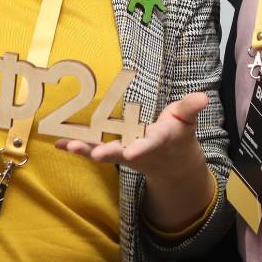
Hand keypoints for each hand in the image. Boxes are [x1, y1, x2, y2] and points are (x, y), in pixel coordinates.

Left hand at [58, 92, 214, 231]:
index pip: (150, 143)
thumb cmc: (177, 135)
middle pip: (121, 152)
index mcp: (158, 140)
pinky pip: (92, 150)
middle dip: (107, 153)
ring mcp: (123, 153)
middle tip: (94, 154)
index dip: (142, 147)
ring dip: (84, 150)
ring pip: (102, 152)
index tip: (132, 151)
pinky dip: (76, 147)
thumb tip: (203, 97)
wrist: (171, 164)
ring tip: (67, 146)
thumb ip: (190, 108)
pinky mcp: (112, 152)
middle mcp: (138, 149)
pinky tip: (58, 144)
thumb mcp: (186, 120)